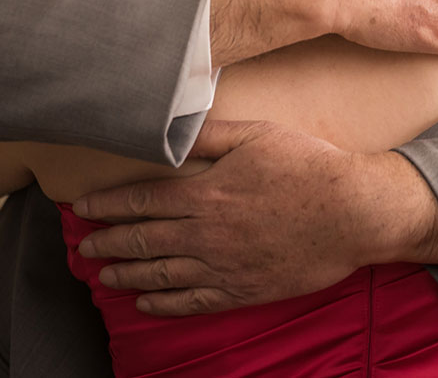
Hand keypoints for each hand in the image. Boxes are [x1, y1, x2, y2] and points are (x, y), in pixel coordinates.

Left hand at [71, 120, 437, 315]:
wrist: (354, 213)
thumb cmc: (310, 168)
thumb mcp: (258, 136)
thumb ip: (209, 135)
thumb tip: (170, 132)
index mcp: (204, 193)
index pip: (139, 202)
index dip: (105, 206)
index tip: (83, 209)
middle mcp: (204, 234)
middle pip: (140, 241)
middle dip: (106, 244)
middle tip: (84, 248)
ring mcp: (221, 266)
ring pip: (159, 275)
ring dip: (125, 276)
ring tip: (104, 276)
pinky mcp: (242, 290)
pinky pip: (191, 302)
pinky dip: (162, 304)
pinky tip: (146, 303)